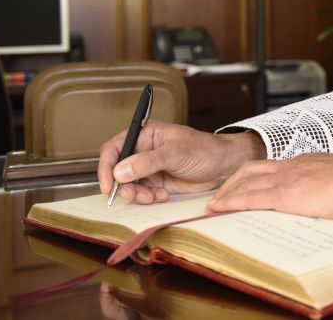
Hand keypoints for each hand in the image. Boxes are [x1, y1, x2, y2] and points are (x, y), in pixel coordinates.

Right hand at [98, 121, 265, 203]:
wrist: (226, 166)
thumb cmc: (205, 150)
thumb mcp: (176, 153)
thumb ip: (147, 162)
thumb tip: (119, 171)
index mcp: (146, 135)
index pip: (114, 148)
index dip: (106, 166)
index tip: (108, 184)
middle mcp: (144, 150)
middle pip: (118, 170)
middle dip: (123, 185)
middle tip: (135, 195)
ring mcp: (150, 168)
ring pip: (128, 185)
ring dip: (137, 194)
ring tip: (154, 196)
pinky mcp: (157, 182)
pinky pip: (142, 193)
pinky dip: (148, 198)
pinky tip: (164, 195)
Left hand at [207, 153, 332, 218]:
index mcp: (309, 162)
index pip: (274, 166)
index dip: (255, 175)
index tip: (245, 185)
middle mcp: (294, 165)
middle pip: (252, 168)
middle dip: (232, 181)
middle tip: (220, 195)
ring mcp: (288, 178)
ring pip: (245, 181)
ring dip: (225, 192)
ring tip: (212, 205)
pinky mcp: (285, 195)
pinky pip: (249, 198)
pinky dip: (229, 202)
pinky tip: (216, 209)